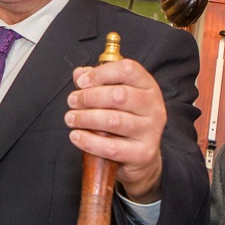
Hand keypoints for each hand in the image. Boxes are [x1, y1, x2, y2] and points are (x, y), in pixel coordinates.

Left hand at [65, 56, 168, 201]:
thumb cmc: (125, 117)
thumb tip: (79, 74)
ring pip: (114, 121)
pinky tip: (76, 136)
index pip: (127, 70)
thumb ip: (97, 82)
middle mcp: (153, 106)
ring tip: (70, 118)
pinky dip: (89, 142)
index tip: (81, 82)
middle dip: (89, 97)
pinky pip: (112, 148)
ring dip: (86, 118)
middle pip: (119, 96)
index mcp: (148, 86)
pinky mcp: (143, 153)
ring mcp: (151, 130)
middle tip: (72, 101)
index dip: (101, 73)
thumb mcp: (115, 95)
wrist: (142, 154)